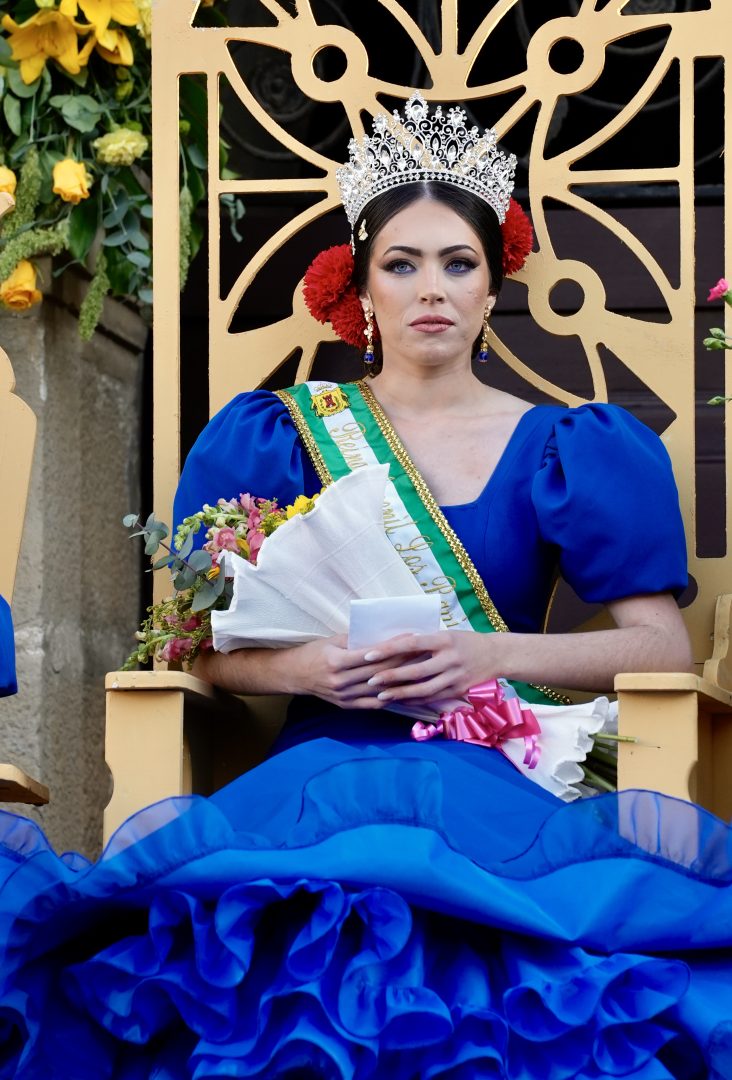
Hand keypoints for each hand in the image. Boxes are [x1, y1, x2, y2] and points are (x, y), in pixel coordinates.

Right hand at [290, 634, 421, 709]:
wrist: (294, 674)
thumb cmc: (314, 652)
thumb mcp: (332, 641)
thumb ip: (355, 641)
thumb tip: (383, 636)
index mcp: (336, 662)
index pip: (372, 654)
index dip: (393, 647)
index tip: (411, 639)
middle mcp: (341, 681)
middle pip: (379, 672)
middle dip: (402, 661)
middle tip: (422, 652)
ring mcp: (344, 696)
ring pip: (379, 689)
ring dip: (400, 680)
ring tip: (418, 671)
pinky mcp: (346, 706)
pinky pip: (373, 704)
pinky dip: (389, 698)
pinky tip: (404, 691)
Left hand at [361, 630, 504, 703]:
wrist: (496, 655)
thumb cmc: (464, 641)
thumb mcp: (446, 634)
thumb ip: (423, 641)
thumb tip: (392, 646)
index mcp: (444, 639)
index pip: (411, 643)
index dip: (389, 649)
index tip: (369, 654)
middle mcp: (450, 658)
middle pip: (416, 671)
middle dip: (391, 677)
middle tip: (370, 681)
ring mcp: (455, 676)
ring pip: (423, 690)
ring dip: (400, 694)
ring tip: (381, 696)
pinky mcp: (458, 690)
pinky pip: (432, 698)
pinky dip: (415, 701)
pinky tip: (400, 702)